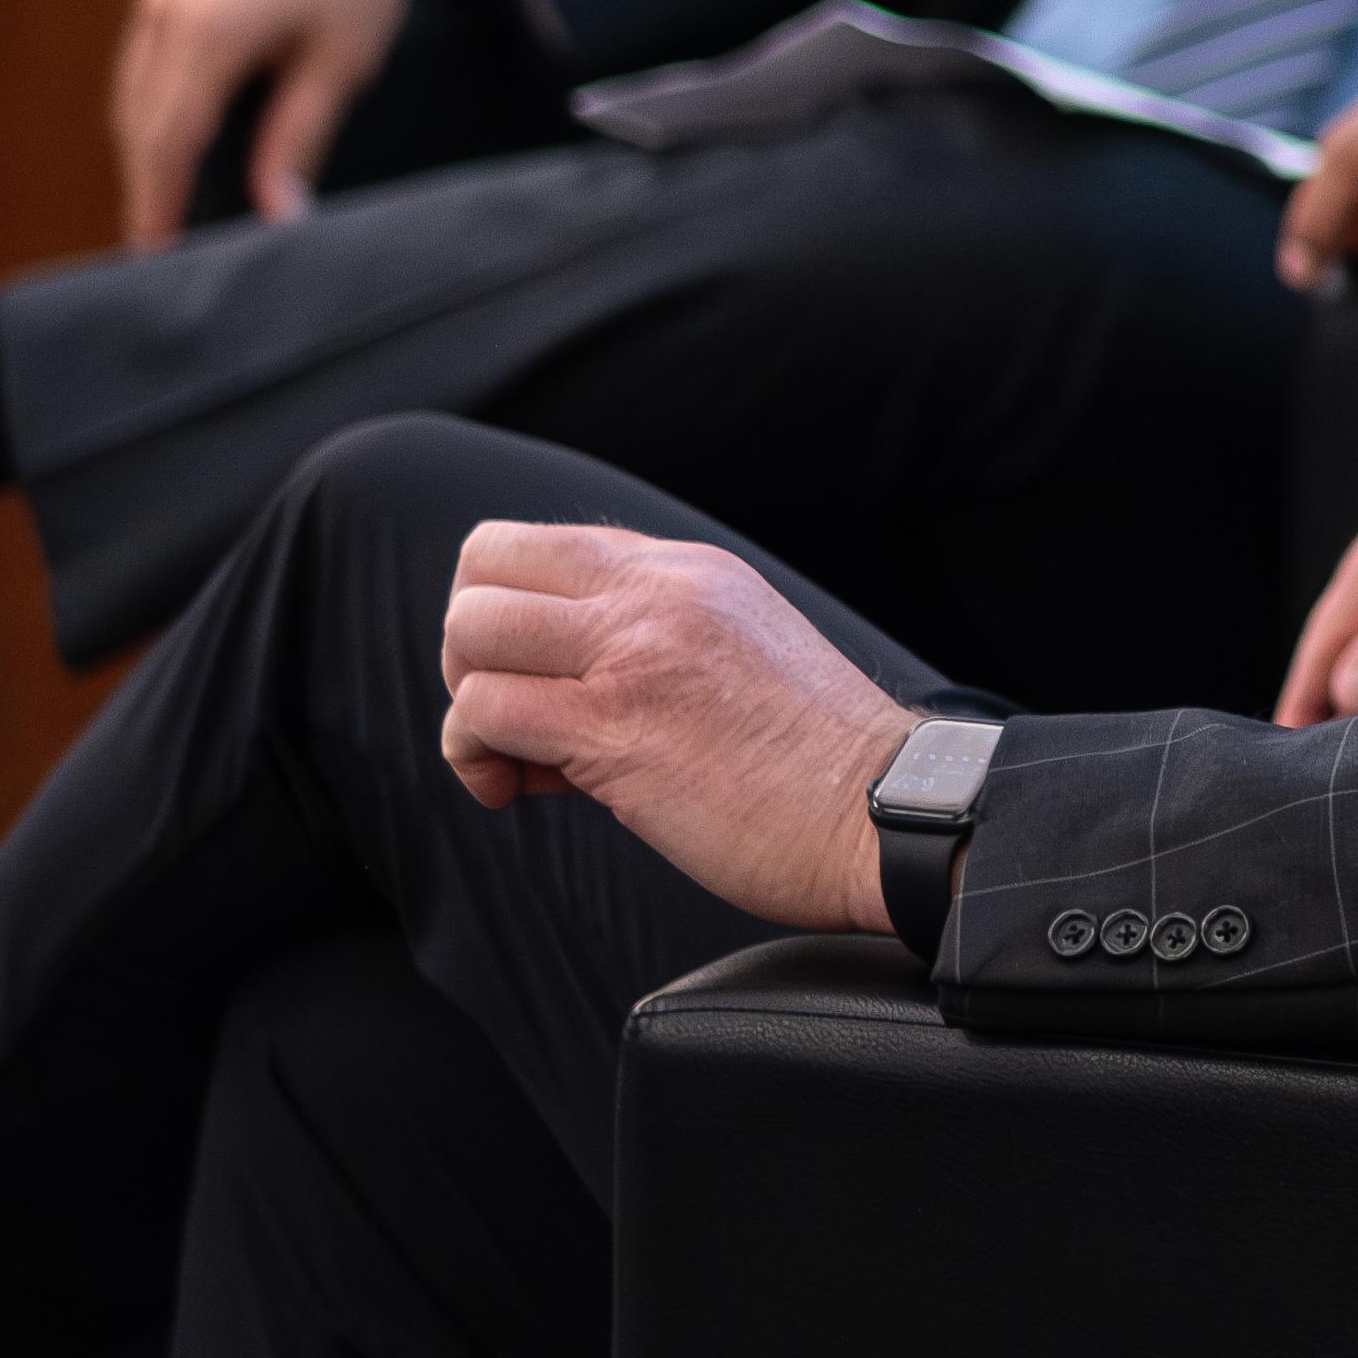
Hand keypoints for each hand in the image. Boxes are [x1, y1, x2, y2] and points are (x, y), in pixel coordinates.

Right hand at [110, 0, 433, 247]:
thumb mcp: (342, 61)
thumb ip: (298, 140)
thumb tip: (279, 216)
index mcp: (212, 30)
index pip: (171, 143)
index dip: (159, 204)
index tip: (155, 255)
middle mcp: (169, 6)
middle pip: (141, 123)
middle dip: (146, 186)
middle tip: (154, 246)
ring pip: (134, 91)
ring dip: (143, 148)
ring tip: (160, 205)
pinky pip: (143, 57)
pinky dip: (149, 105)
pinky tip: (169, 138)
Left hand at [437, 522, 905, 931]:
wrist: (888, 813)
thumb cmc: (821, 766)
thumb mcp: (742, 648)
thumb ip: (657, 638)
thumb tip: (562, 680)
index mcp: (685, 570)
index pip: (538, 544)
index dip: (512, 614)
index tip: (545, 683)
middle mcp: (653, 593)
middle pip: (484, 565)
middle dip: (471, 649)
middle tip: (513, 718)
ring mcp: (631, 653)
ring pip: (471, 631)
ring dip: (469, 706)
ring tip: (515, 763)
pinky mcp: (613, 728)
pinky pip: (483, 711)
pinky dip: (475, 755)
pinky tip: (516, 792)